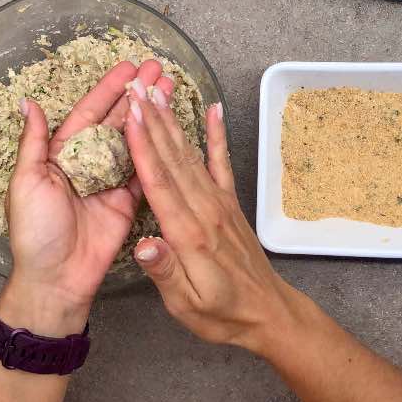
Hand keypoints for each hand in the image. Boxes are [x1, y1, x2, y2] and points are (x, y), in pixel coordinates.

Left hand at [0, 60, 172, 336]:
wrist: (57, 277)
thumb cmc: (35, 232)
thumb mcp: (27, 182)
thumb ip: (34, 142)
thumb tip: (29, 103)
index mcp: (62, 154)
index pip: (89, 112)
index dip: (108, 89)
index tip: (128, 68)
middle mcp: (89, 162)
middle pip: (116, 120)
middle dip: (137, 94)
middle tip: (158, 70)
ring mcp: (111, 180)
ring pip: (134, 140)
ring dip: (151, 116)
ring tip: (169, 90)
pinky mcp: (129, 199)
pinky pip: (145, 170)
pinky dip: (158, 150)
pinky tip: (171, 129)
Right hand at [124, 86, 297, 350]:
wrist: (268, 312)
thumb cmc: (222, 313)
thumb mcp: (187, 305)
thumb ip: (165, 271)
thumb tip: (143, 244)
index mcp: (189, 234)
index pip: (161, 184)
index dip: (144, 148)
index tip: (133, 115)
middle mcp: (206, 211)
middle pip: (174, 160)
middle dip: (155, 121)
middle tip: (139, 88)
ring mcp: (220, 203)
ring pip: (192, 155)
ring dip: (174, 122)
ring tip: (159, 92)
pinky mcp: (230, 203)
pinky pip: (222, 163)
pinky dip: (217, 136)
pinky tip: (214, 110)